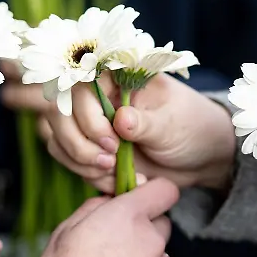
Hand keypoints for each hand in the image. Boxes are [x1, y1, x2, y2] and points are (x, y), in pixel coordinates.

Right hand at [29, 178, 179, 256]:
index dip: (154, 194)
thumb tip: (109, 201)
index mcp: (127, 216)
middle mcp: (151, 240)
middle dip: (144, 230)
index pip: (165, 190)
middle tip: (114, 247)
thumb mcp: (64, 232)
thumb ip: (93, 208)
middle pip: (161, 224)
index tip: (141, 201)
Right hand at [30, 73, 235, 193]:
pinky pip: (66, 157)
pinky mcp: (90, 145)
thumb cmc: (193, 128)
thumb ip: (146, 122)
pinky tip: (115, 181)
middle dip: (79, 142)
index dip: (87, 113)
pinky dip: (85, 173)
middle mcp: (100, 94)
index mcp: (121, 75)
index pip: (81, 81)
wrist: (200, 159)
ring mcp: (91, 120)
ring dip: (80, 161)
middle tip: (110, 161)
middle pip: (59, 109)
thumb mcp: (174, 125)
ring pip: (56, 135)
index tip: (112, 141)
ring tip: (114, 173)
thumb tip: (120, 119)